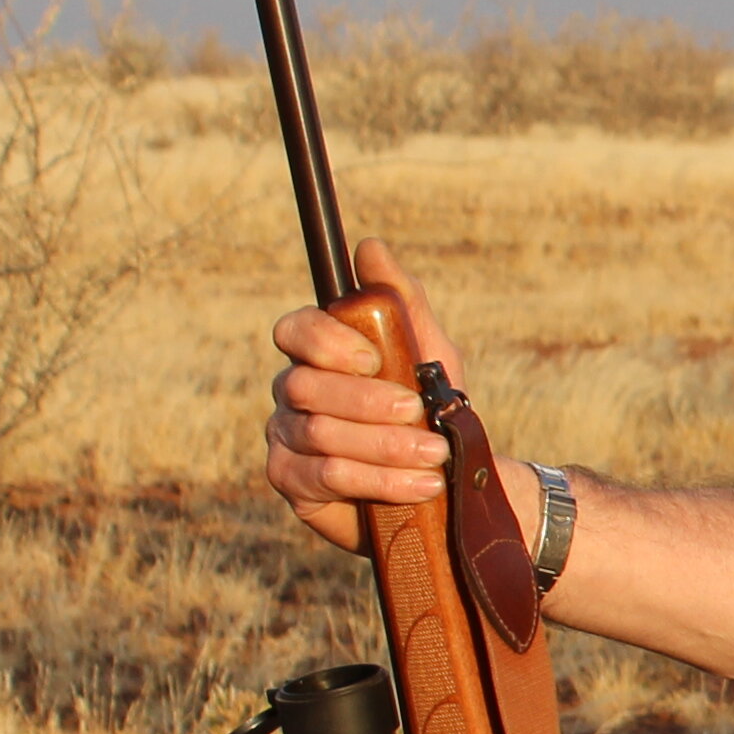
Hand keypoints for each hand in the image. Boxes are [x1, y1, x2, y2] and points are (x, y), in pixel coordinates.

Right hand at [265, 238, 475, 553]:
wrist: (447, 478)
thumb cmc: (429, 406)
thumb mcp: (429, 350)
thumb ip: (402, 299)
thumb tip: (369, 248)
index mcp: (319, 353)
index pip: (296, 331)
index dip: (327, 342)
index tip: (374, 358)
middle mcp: (293, 392)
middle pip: (306, 386)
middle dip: (368, 401)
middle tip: (416, 411)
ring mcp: (287, 437)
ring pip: (320, 433)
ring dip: (385, 445)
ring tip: (434, 454)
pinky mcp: (293, 482)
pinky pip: (325, 475)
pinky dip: (379, 479)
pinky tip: (420, 485)